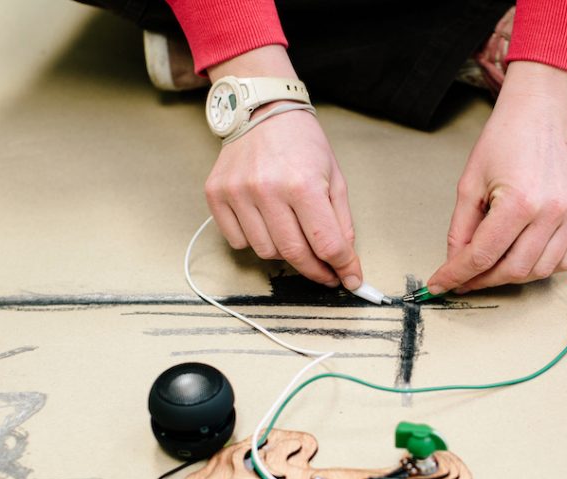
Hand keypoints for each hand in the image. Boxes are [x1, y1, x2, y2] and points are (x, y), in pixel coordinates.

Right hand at [203, 47, 362, 288]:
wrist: (261, 109)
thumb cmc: (302, 143)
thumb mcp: (335, 177)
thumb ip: (342, 222)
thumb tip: (346, 264)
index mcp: (303, 184)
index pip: (327, 244)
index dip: (342, 268)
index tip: (349, 280)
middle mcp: (267, 190)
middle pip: (294, 255)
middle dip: (315, 270)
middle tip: (326, 272)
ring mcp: (238, 193)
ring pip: (265, 252)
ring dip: (284, 252)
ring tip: (292, 232)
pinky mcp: (216, 194)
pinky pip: (238, 241)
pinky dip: (255, 239)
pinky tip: (265, 220)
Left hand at [428, 62, 566, 293]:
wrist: (538, 116)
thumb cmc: (503, 143)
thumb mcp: (469, 185)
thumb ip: (460, 230)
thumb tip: (455, 264)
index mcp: (518, 202)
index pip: (483, 255)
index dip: (458, 274)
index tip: (441, 284)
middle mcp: (551, 211)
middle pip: (513, 270)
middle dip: (483, 280)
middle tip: (465, 278)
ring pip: (540, 271)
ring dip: (511, 276)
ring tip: (492, 265)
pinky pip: (565, 261)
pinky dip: (542, 267)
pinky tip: (523, 256)